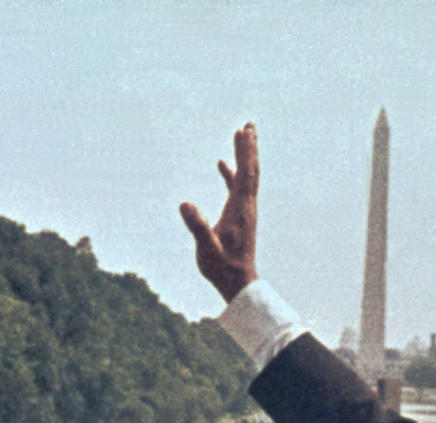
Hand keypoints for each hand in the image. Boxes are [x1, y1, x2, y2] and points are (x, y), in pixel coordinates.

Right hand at [180, 123, 258, 300]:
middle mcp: (246, 207)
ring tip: (241, 135)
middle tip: (249, 125)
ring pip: (246, 177)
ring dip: (243, 156)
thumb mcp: (206, 249)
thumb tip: (184, 204)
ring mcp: (244, 211)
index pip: (245, 174)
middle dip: (249, 147)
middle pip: (251, 170)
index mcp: (240, 209)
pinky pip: (237, 189)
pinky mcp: (239, 217)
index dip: (245, 152)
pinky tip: (222, 165)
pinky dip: (232, 174)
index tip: (245, 131)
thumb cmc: (222, 268)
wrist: (239, 284)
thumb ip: (197, 226)